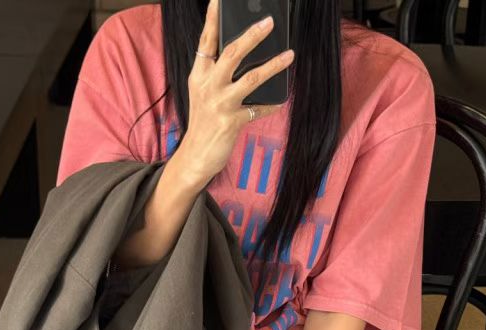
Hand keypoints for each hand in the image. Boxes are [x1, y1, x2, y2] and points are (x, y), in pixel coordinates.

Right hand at [178, 0, 294, 185]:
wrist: (195, 156)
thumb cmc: (203, 121)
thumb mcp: (203, 93)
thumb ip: (216, 73)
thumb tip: (241, 53)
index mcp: (199, 75)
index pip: (206, 41)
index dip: (212, 18)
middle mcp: (209, 86)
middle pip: (233, 53)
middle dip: (253, 35)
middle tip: (270, 22)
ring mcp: (220, 104)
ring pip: (251, 78)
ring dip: (273, 65)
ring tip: (289, 55)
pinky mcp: (231, 122)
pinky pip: (257, 109)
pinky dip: (270, 105)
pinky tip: (280, 101)